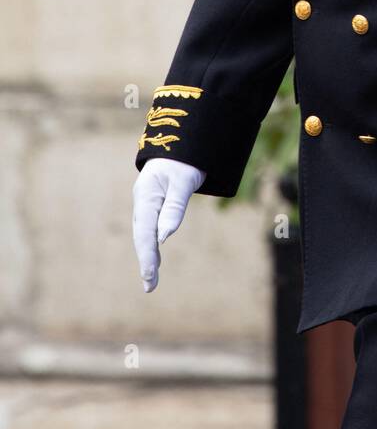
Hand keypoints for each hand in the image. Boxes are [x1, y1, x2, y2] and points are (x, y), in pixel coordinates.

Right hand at [133, 158, 205, 292]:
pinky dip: (151, 245)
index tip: (150, 275)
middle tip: (150, 287)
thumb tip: (164, 238)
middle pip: (141, 236)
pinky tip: (154, 260)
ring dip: (147, 256)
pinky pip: (150, 229)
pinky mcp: (153, 204)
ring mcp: (146, 203)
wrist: (180, 142)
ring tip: (151, 281)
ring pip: (144, 234)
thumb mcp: (183, 181)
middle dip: (145, 261)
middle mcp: (142, 201)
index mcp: (146, 196)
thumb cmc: (184, 161)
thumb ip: (174, 208)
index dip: (146, 255)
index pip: (145, 232)